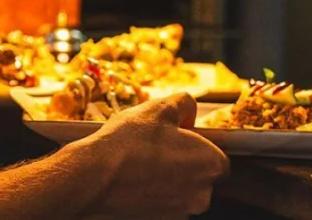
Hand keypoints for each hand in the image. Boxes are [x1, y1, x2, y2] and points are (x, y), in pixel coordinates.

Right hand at [77, 93, 228, 219]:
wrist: (95, 177)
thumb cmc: (129, 142)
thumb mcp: (160, 107)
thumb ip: (185, 103)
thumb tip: (188, 112)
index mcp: (211, 164)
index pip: (216, 156)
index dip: (195, 144)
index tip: (173, 137)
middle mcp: (202, 195)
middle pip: (198, 176)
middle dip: (181, 164)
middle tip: (153, 149)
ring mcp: (180, 213)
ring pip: (179, 192)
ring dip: (165, 180)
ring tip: (139, 164)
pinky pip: (161, 205)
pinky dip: (151, 195)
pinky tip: (132, 181)